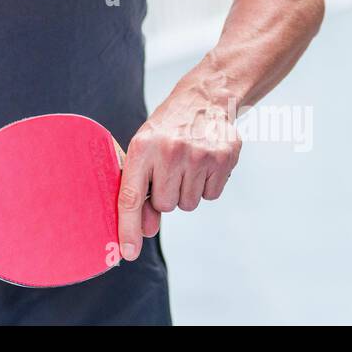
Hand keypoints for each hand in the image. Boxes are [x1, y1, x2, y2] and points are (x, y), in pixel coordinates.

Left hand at [117, 85, 241, 261]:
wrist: (204, 98)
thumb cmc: (167, 129)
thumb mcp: (145, 150)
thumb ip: (141, 189)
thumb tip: (144, 232)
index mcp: (143, 147)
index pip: (132, 197)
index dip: (128, 228)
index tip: (128, 253)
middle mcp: (170, 151)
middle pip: (166, 206)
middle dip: (167, 195)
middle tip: (170, 170)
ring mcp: (199, 154)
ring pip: (189, 204)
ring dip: (188, 190)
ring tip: (187, 163)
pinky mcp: (224, 157)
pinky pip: (211, 196)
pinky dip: (207, 185)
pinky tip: (205, 163)